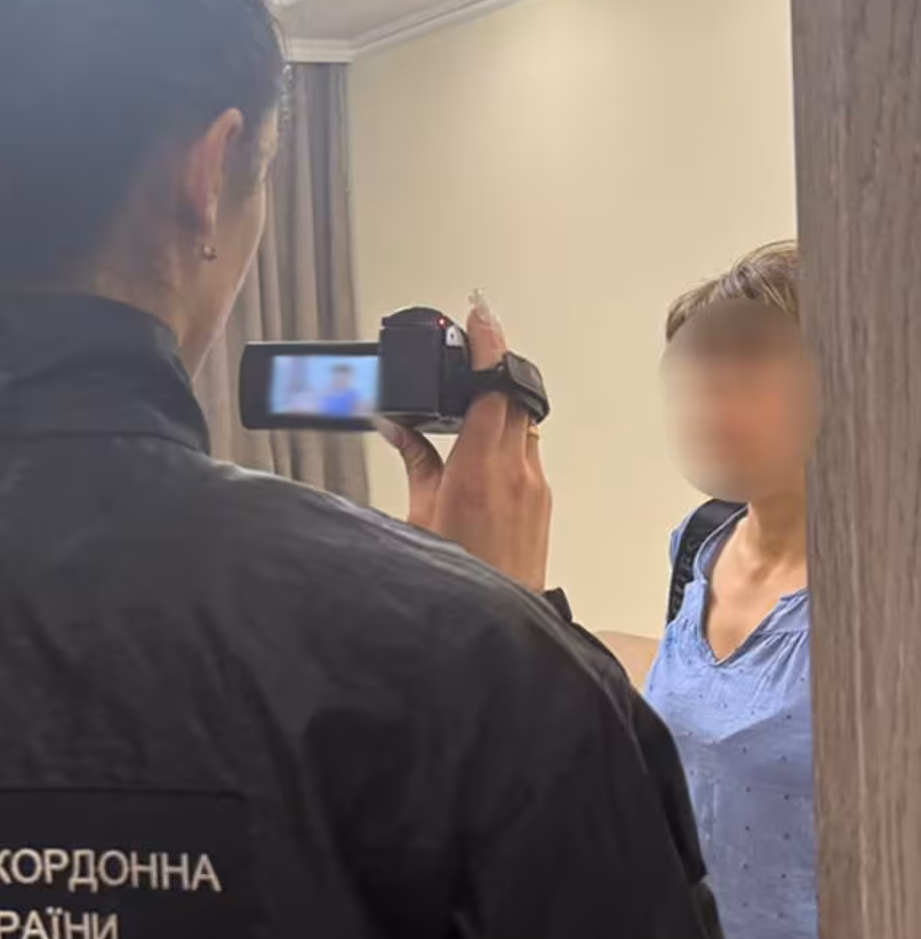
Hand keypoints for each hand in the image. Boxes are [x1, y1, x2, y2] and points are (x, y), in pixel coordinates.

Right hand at [380, 295, 551, 590]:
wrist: (497, 620)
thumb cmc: (456, 574)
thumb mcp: (418, 515)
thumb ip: (414, 461)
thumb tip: (396, 425)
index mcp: (479, 471)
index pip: (493, 389)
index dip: (488, 348)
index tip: (480, 317)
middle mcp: (516, 472)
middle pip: (513, 397)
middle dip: (492, 369)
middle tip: (471, 347)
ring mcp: (535, 485)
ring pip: (522, 423)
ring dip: (499, 405)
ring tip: (468, 402)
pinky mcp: (542, 499)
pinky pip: (527, 451)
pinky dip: (505, 437)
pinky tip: (478, 450)